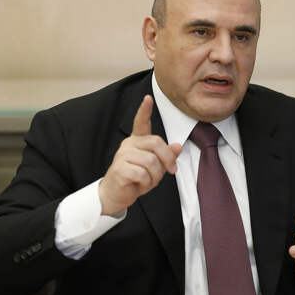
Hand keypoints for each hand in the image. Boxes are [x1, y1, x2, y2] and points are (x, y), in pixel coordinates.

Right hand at [98, 95, 181, 215]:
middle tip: (170, 171)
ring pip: (151, 161)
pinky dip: (146, 183)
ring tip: (148, 181)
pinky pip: (142, 173)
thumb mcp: (156, 168)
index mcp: (137, 141)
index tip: (148, 98)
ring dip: (155, 176)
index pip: (141, 122)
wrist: (116, 195)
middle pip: (156, 143)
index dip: (144, 110)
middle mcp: (128, 144)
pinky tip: (139, 185)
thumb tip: (178, 146)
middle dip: (167, 159)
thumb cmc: (136, 179)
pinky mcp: (120, 168)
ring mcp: (122, 155)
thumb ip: (166, 156)